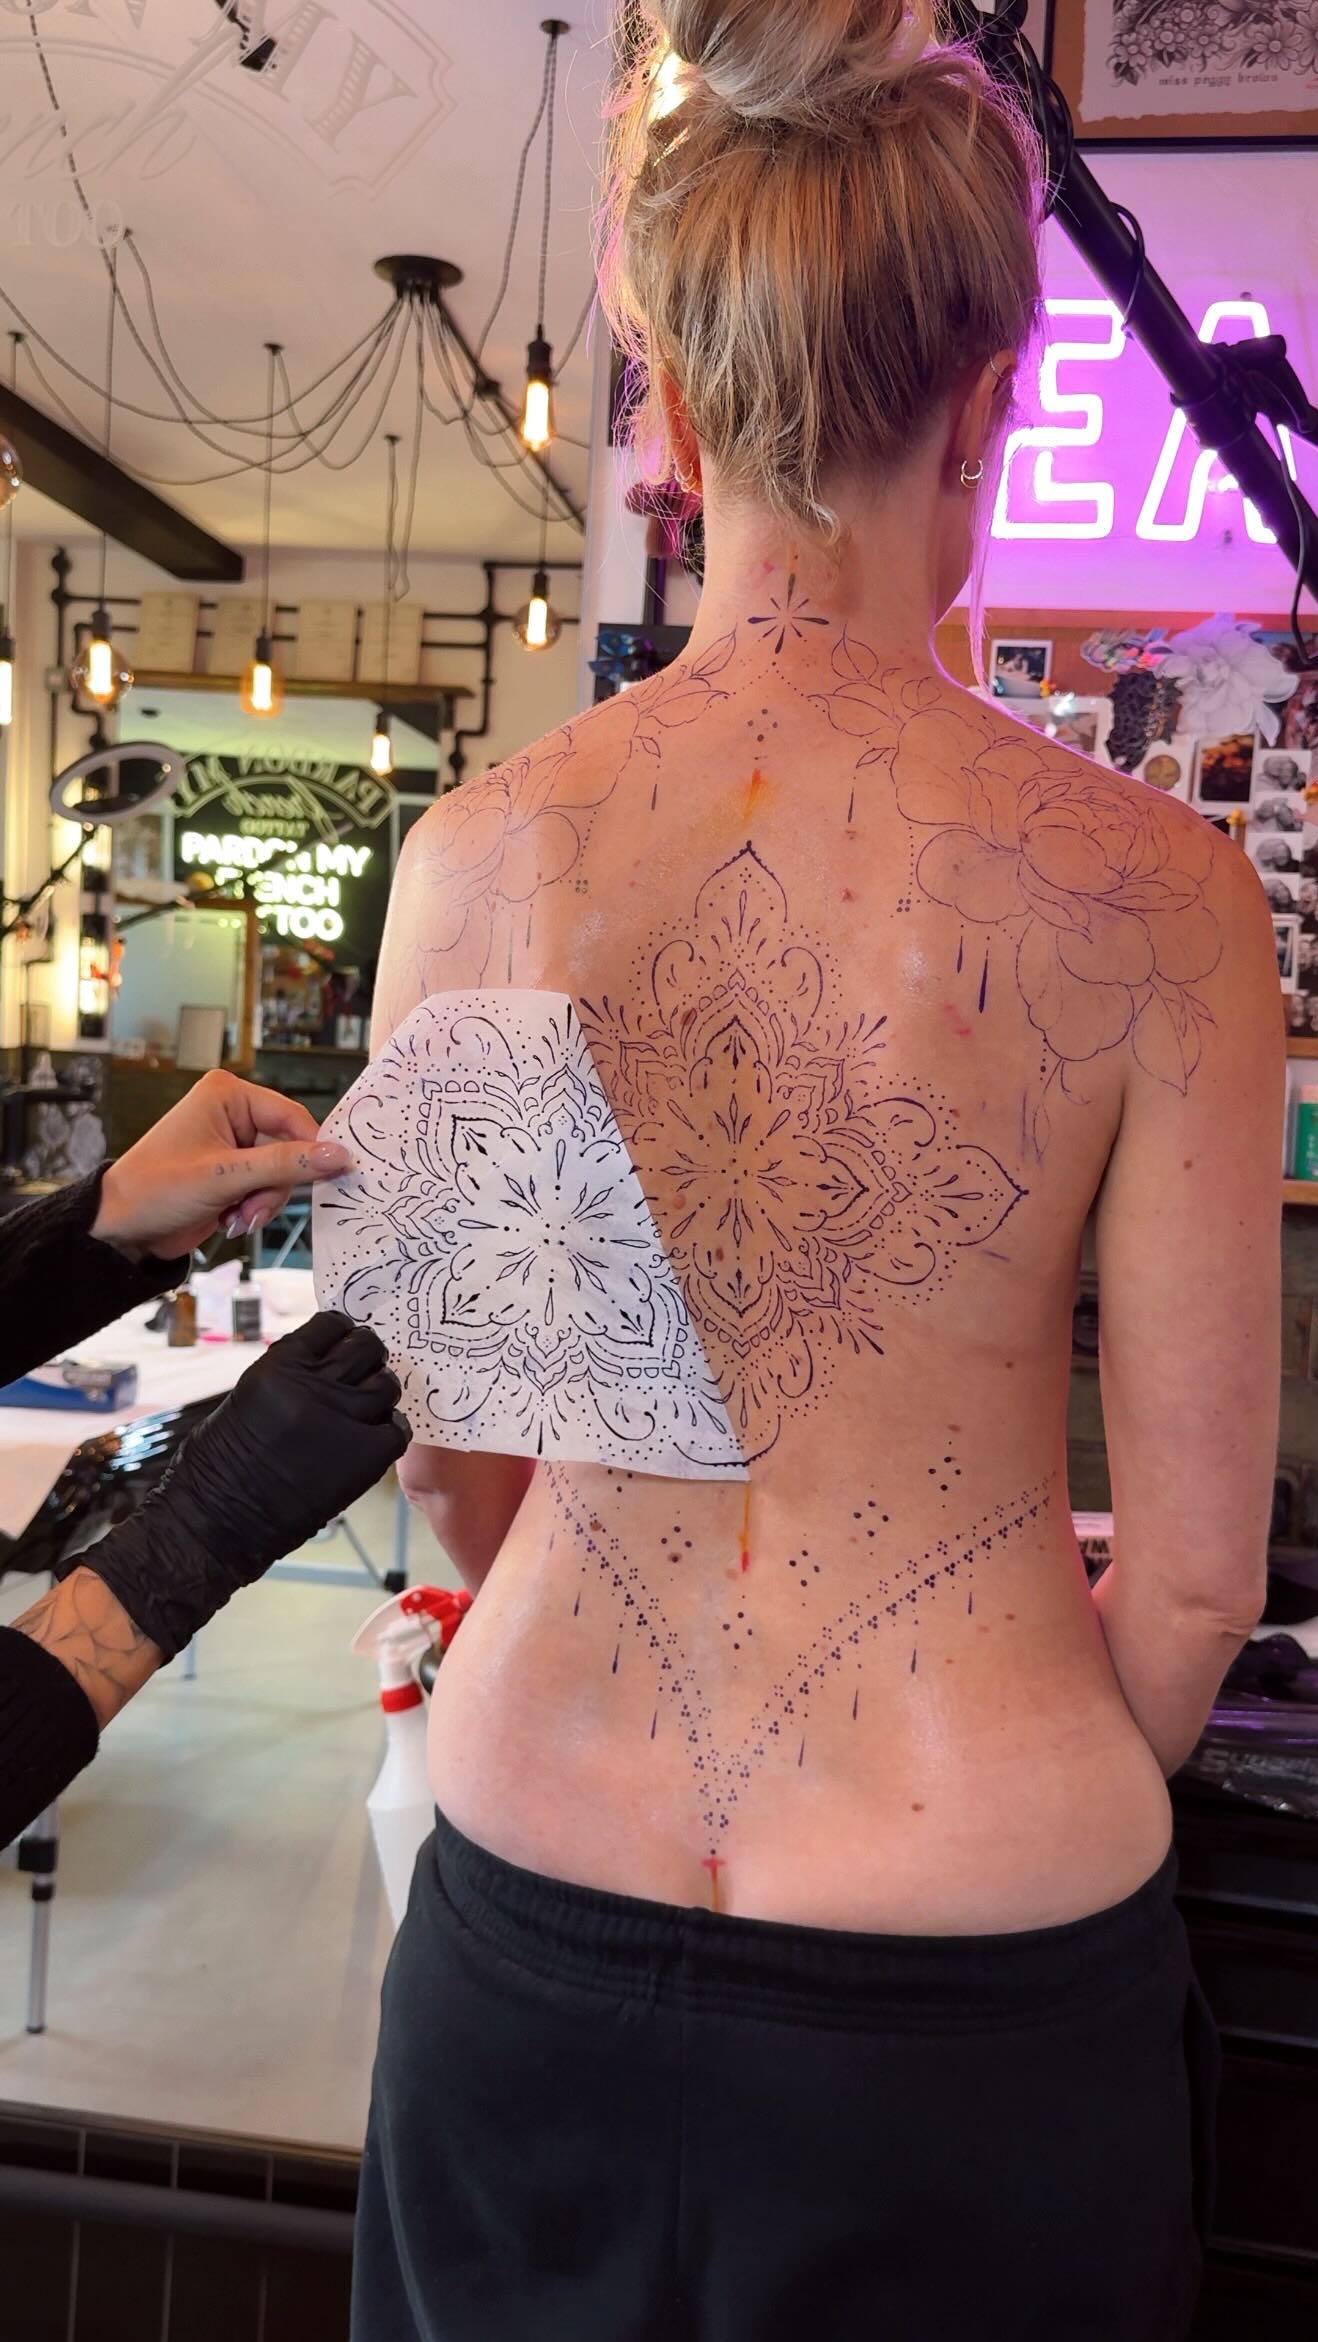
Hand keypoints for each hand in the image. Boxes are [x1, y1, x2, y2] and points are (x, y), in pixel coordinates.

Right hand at [84, 1313, 410, 1659]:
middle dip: (367, 1357)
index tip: (344, 1344)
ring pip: (387, 1385)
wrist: (217, 1522)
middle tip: (362, 1374)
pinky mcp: (366, 1456)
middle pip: (367, 1347)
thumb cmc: (219, 1465)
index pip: (332, 1324)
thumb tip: (324, 1362)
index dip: (341, 1333)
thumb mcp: (250, 1397)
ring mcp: (344, 1419)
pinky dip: (389, 1432)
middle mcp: (315, 1385)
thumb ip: (290, 1376)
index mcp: (280, 1365)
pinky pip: (398, 1429)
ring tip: (365, 1412)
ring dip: (379, 1395)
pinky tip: (372, 1442)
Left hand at [92, 1069, 352, 1259]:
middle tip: (252, 1207)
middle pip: (289, 1149)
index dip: (312, 1148)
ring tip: (237, 1216)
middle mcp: (233, 1114)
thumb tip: (337, 1156)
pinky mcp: (233, 1173)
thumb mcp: (226, 1177)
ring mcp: (233, 1145)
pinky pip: (267, 1189)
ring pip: (281, 1174)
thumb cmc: (155, 1189)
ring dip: (264, 1201)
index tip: (333, 1173)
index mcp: (228, 1095)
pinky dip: (255, 1208)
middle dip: (274, 1186)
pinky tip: (231, 1218)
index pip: (291, 1116)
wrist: (121, 1228)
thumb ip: (285, 1164)